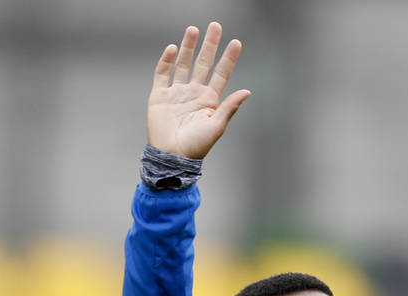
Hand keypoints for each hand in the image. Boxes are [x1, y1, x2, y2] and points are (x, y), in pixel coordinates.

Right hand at [147, 22, 250, 159]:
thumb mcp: (216, 127)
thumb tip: (247, 91)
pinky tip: (173, 48)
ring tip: (193, 29)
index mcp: (209, 100)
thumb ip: (229, 108)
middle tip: (215, 26)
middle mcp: (193, 93)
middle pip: (203, 63)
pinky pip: (162, 74)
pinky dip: (167, 60)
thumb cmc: (196, 146)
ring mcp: (176, 93)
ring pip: (183, 64)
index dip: (228, 58)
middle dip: (209, 45)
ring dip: (188, 47)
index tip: (236, 42)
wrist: (171, 157)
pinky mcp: (159, 96)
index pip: (221, 74)